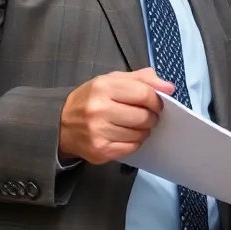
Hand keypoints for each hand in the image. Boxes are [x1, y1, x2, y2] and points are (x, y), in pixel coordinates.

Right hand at [59, 68, 173, 163]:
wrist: (60, 123)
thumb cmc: (92, 99)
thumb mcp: (113, 80)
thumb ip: (143, 79)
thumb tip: (169, 88)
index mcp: (103, 87)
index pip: (144, 94)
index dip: (157, 100)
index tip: (158, 103)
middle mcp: (98, 109)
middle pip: (143, 117)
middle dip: (152, 117)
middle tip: (148, 116)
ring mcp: (97, 132)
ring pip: (138, 134)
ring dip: (143, 130)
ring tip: (135, 125)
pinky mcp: (99, 150)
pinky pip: (131, 148)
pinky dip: (134, 142)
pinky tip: (127, 136)